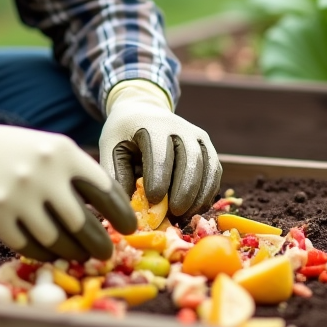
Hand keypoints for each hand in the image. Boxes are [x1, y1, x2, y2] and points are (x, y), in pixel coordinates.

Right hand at [0, 104, 136, 261]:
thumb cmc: (19, 152)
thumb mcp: (52, 150)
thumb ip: (79, 175)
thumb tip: (113, 214)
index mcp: (63, 152)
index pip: (104, 190)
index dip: (121, 214)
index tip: (129, 228)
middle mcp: (42, 173)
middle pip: (83, 223)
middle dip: (100, 244)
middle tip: (106, 253)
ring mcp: (17, 196)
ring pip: (56, 240)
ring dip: (72, 253)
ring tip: (79, 254)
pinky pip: (29, 247)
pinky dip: (44, 255)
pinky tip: (52, 254)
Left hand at [100, 80, 221, 219]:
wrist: (142, 110)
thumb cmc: (124, 134)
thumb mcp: (111, 148)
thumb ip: (117, 174)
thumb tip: (126, 208)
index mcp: (152, 125)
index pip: (160, 153)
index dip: (159, 178)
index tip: (152, 200)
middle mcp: (179, 127)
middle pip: (190, 159)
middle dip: (185, 189)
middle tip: (175, 213)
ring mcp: (196, 135)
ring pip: (207, 166)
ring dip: (199, 194)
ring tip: (185, 216)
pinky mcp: (206, 145)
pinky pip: (214, 170)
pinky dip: (208, 192)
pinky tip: (195, 209)